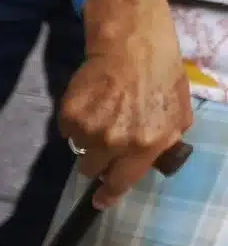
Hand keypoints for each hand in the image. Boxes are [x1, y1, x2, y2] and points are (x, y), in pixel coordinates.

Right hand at [63, 0, 192, 206]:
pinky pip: (66, 130)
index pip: (123, 182)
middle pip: (92, 169)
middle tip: (104, 136)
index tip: (99, 201)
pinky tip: (91, 100)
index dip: (109, 194)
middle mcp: (118, 143)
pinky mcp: (70, 116)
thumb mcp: (178, 113)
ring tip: (101, 110)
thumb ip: (165, 142)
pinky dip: (74, 119)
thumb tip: (149, 161)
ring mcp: (91, 130)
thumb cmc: (161, 76)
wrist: (133, 44)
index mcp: (148, 145)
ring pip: (77, 148)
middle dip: (97, 158)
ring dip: (86, 136)